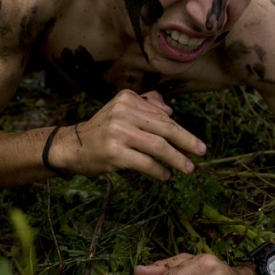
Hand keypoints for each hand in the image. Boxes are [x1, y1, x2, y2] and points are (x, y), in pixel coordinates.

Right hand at [49, 90, 206, 179]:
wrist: (72, 146)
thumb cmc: (102, 129)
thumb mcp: (121, 109)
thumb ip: (146, 105)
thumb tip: (170, 110)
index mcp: (128, 99)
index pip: (162, 116)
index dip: (181, 130)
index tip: (195, 143)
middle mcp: (123, 112)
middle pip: (164, 128)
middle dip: (186, 141)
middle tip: (201, 151)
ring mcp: (118, 132)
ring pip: (158, 146)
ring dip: (176, 159)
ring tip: (188, 167)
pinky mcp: (114, 152)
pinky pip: (145, 163)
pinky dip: (159, 170)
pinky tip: (165, 175)